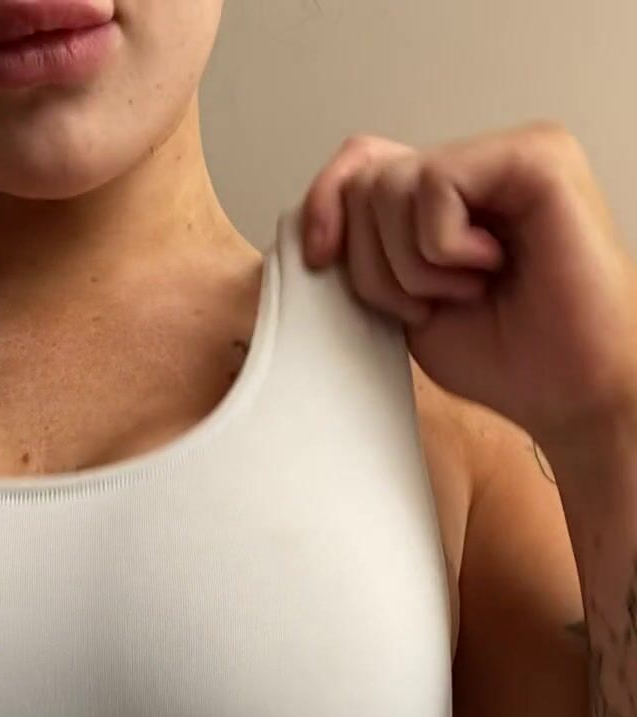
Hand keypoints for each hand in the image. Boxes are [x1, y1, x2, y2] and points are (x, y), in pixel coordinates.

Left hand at [299, 121, 636, 453]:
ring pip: (392, 184)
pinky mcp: (536, 156)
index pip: (363, 164)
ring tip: (466, 291)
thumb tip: (310, 227)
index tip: (320, 259)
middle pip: (366, 179)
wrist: (571, 396)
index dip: (326, 204)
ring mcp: (511, 154)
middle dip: (376, 264)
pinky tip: (488, 270)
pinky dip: (442, 248)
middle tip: (432, 303)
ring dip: (412, 266)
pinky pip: (436, 183)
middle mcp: (483, 164)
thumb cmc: (508, 361)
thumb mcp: (407, 304)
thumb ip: (369, 255)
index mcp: (455, 196)